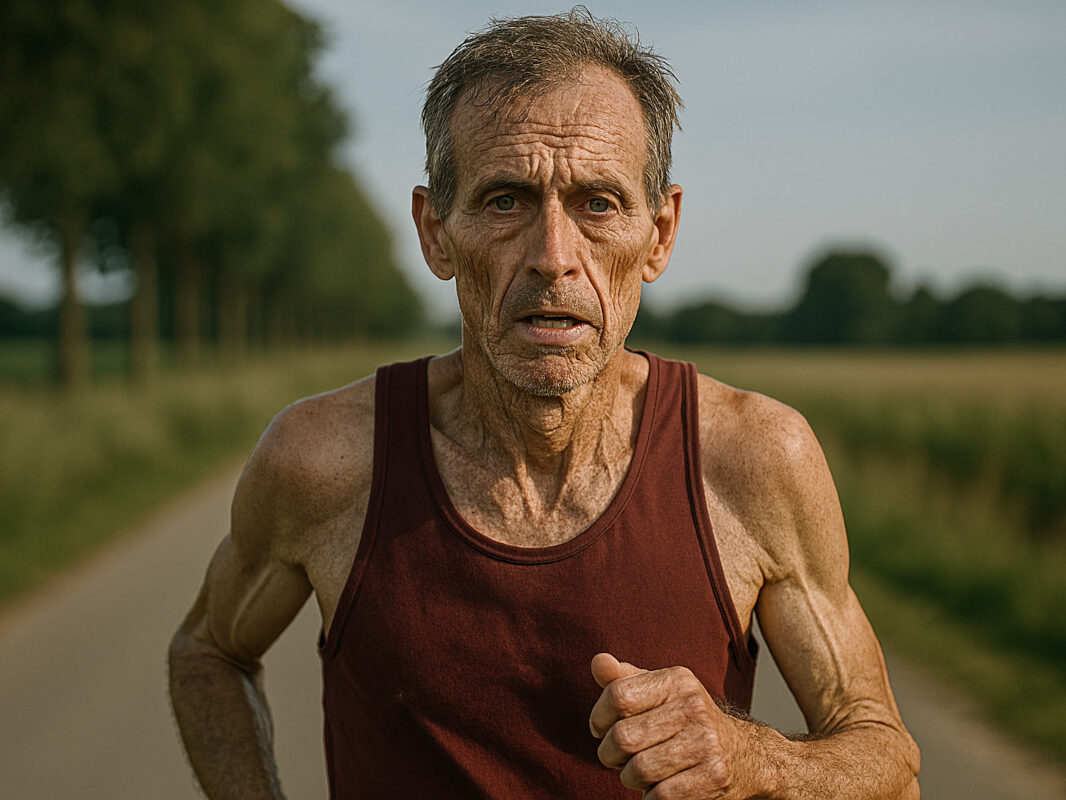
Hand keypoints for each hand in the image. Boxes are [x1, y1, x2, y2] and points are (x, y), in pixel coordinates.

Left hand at [589, 653, 744, 798]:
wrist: (743, 754)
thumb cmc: (685, 720)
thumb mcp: (659, 693)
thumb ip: (623, 679)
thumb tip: (598, 662)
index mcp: (677, 680)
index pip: (617, 695)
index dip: (598, 717)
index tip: (601, 729)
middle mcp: (694, 707)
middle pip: (623, 737)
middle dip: (610, 754)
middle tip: (618, 757)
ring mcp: (707, 742)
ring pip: (638, 770)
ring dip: (629, 778)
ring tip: (640, 772)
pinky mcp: (714, 777)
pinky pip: (660, 796)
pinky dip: (651, 797)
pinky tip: (660, 787)